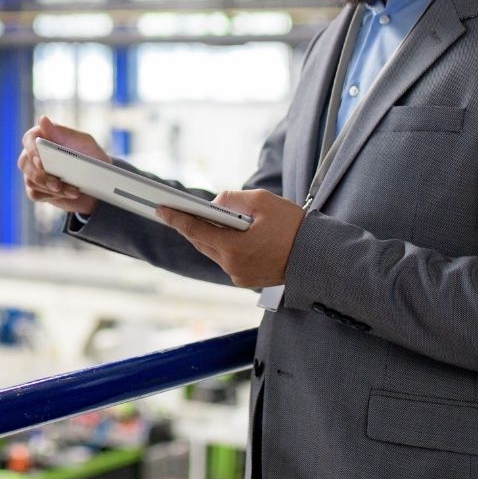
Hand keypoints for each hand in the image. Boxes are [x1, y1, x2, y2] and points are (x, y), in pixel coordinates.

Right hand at [18, 115, 103, 216]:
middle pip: (24, 163)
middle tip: (57, 184)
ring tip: (73, 190)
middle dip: (41, 176)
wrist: (101, 182)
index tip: (41, 161)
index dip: (32, 150)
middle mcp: (34, 154)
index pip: (28, 139)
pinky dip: (52, 196)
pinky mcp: (38, 189)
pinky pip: (35, 194)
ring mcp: (34, 172)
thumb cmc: (92, 156)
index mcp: (44, 137)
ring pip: (31, 181)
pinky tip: (67, 194)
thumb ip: (62, 132)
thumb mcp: (83, 142)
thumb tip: (42, 119)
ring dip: (52, 188)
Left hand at [157, 189, 302, 288]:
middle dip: (190, 226)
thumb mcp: (263, 201)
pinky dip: (223, 246)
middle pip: (202, 243)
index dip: (176, 218)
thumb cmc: (293, 227)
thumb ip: (234, 199)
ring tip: (200, 219)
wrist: (317, 257)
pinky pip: (226, 259)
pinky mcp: (246, 279)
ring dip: (208, 236)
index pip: (196, 230)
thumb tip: (215, 204)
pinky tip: (224, 234)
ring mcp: (239, 275)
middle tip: (178, 211)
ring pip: (213, 252)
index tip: (160, 209)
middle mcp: (232, 266)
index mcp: (234, 248)